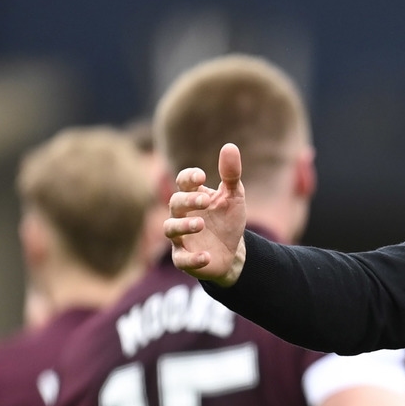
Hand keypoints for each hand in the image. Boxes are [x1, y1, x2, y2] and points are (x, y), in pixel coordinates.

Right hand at [165, 143, 248, 285]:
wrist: (233, 252)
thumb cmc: (228, 221)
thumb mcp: (234, 197)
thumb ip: (231, 175)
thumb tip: (230, 146)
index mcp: (193, 197)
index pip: (183, 183)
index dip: (188, 178)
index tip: (201, 176)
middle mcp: (182, 215)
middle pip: (175, 203)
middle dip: (188, 201)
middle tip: (205, 201)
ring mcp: (181, 237)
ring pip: (170, 228)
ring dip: (184, 226)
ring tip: (200, 224)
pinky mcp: (184, 258)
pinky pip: (182, 259)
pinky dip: (192, 258)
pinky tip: (206, 256)